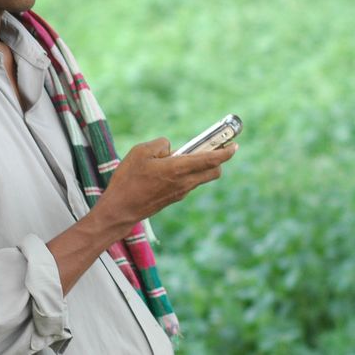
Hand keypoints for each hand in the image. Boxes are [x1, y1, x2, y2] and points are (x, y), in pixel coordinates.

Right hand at [47, 138, 236, 293]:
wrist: (120, 210)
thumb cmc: (128, 179)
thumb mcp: (140, 151)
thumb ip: (160, 144)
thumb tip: (171, 149)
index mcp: (178, 169)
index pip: (210, 160)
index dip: (225, 152)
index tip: (234, 144)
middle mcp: (184, 182)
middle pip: (214, 172)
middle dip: (219, 160)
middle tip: (215, 147)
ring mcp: (180, 193)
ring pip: (201, 178)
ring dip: (200, 166)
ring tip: (183, 154)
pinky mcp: (173, 198)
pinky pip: (187, 183)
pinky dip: (187, 173)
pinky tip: (168, 167)